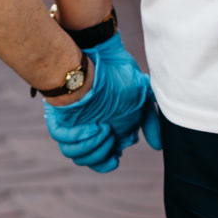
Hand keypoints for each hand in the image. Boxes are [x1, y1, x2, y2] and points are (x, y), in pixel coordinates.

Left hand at [44, 35, 159, 172]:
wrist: (98, 54)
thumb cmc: (119, 74)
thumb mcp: (142, 97)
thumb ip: (150, 121)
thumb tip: (156, 147)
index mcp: (107, 131)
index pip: (104, 161)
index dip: (107, 162)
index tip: (115, 156)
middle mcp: (90, 131)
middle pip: (91, 160)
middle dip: (100, 154)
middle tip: (109, 133)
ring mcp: (74, 126)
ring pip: (75, 154)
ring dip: (90, 147)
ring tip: (101, 128)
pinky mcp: (61, 118)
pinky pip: (62, 139)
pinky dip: (76, 138)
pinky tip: (89, 126)